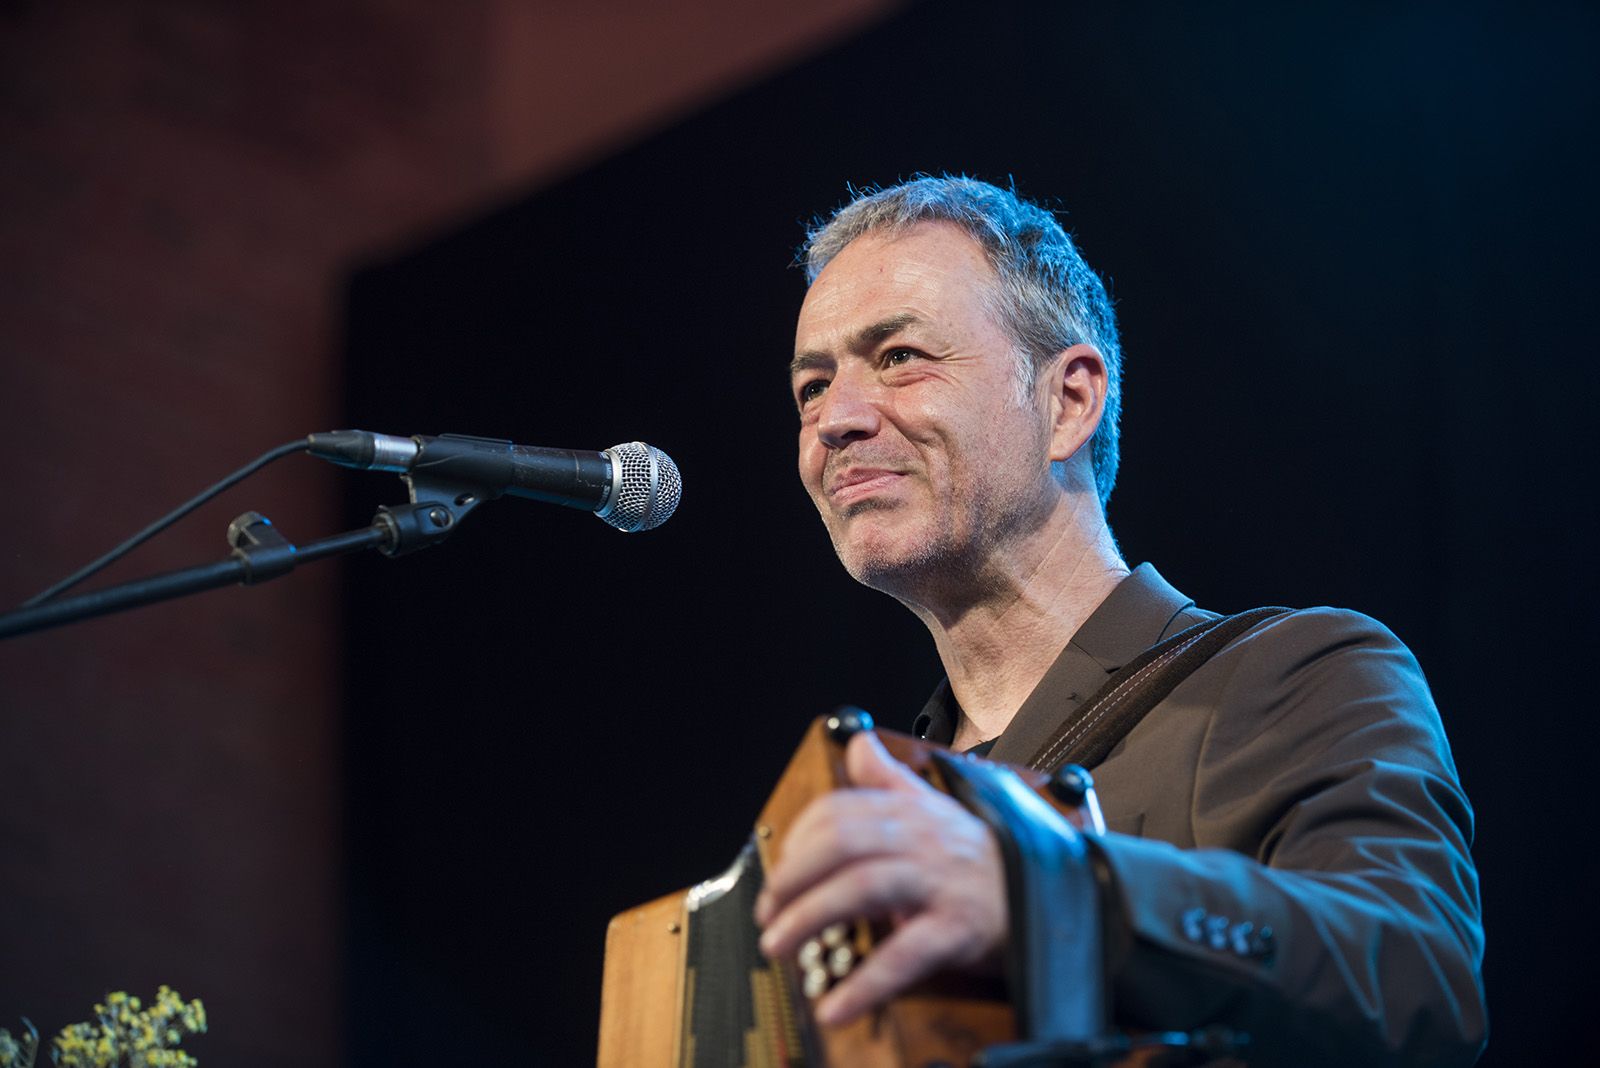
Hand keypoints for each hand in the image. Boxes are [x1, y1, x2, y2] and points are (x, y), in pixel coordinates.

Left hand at [753, 730, 1005, 1025]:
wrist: (1052, 893)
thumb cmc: (979, 858)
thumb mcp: (936, 810)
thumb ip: (889, 779)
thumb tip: (857, 743)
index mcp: (909, 811)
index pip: (837, 812)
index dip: (796, 843)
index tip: (776, 876)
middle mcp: (921, 839)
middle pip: (840, 843)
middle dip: (791, 878)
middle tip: (766, 913)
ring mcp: (940, 882)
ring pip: (862, 888)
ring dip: (809, 919)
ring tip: (777, 947)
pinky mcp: (958, 929)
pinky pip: (904, 955)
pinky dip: (864, 984)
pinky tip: (835, 1006)